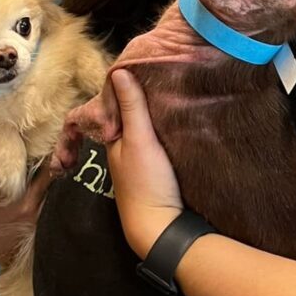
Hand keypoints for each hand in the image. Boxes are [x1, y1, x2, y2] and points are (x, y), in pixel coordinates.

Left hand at [105, 69, 182, 257]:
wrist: (162, 228)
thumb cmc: (146, 182)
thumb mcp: (138, 139)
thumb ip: (131, 107)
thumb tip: (118, 70)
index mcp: (113, 139)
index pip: (116, 105)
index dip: (126, 87)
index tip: (144, 67)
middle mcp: (124, 149)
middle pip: (132, 117)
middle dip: (142, 99)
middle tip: (164, 76)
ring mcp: (141, 162)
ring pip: (146, 130)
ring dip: (156, 115)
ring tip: (176, 93)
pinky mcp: (159, 172)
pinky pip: (160, 143)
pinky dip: (166, 131)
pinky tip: (182, 123)